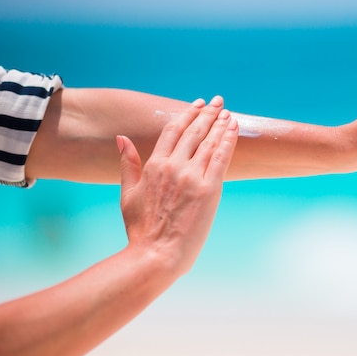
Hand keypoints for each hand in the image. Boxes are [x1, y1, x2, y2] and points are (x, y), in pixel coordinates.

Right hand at [116, 95, 237, 275]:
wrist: (156, 254)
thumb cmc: (142, 229)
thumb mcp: (128, 193)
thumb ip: (128, 163)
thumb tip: (121, 138)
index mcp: (154, 165)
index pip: (173, 130)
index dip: (188, 114)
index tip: (198, 104)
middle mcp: (173, 166)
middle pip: (194, 131)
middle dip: (208, 113)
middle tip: (218, 101)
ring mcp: (191, 176)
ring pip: (209, 141)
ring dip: (220, 123)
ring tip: (228, 112)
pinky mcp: (209, 189)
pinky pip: (221, 157)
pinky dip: (229, 139)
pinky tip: (235, 128)